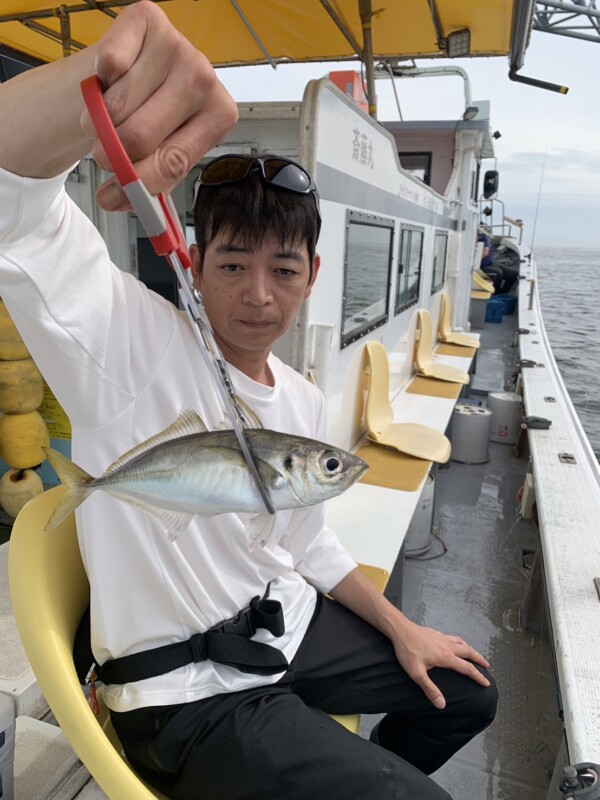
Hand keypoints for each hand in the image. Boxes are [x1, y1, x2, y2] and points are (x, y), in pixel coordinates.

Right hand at [80, 1, 237, 210]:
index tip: (112, 197)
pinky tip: (110, 81)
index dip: (137, 183)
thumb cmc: (152, 114)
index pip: (172, 162)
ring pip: (118, 106)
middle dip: (111, 153)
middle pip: (140, 136)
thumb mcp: (161, 151)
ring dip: (99, 120)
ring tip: (107, 116)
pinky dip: (98, 80)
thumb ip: (148, 181)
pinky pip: (109, 64)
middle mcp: (206, 78)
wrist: (134, 69)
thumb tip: (116, 199)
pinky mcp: (148, 20)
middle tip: (102, 155)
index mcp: (219, 117)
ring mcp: (179, 46)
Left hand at [391, 618, 490, 709]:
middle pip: (468, 652)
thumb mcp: (417, 673)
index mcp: (445, 657)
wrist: (400, 629)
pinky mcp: (435, 633)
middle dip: (479, 660)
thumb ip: (430, 689)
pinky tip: (454, 643)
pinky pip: (452, 638)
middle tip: (487, 666)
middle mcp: (447, 646)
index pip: (466, 668)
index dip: (478, 676)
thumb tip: (442, 705)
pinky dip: (459, 642)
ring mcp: (441, 638)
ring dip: (470, 649)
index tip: (486, 683)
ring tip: (474, 654)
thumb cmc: (407, 651)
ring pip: (461, 643)